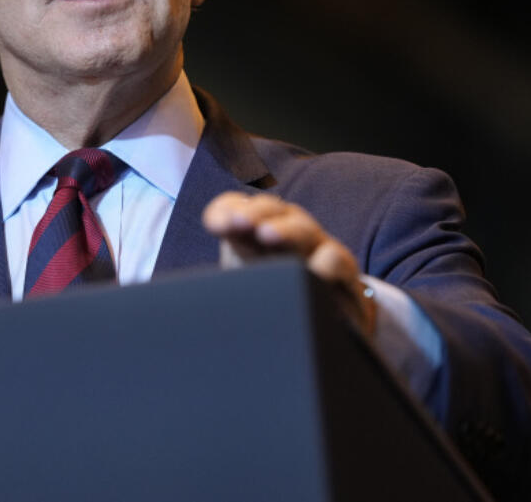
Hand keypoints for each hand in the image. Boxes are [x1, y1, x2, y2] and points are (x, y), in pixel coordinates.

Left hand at [202, 191, 376, 336]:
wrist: (327, 322)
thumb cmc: (276, 298)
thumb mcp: (244, 286)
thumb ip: (220, 281)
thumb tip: (187, 296)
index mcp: (254, 232)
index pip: (235, 208)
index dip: (224, 211)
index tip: (215, 226)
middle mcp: (285, 231)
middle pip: (271, 210)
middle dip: (254, 213)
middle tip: (240, 224)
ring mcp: (315, 247)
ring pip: (302, 229)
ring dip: (285, 230)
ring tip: (267, 235)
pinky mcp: (343, 270)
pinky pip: (335, 259)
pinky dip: (325, 263)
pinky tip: (314, 272)